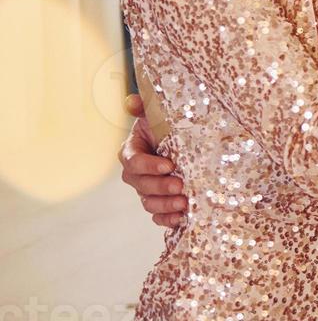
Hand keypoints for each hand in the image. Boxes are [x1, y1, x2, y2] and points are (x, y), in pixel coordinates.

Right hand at [118, 94, 186, 228]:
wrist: (184, 142)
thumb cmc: (167, 126)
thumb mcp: (157, 114)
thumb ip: (144, 107)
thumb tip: (132, 101)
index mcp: (132, 151)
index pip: (133, 161)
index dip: (148, 165)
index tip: (169, 165)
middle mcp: (136, 174)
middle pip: (141, 185)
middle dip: (160, 187)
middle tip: (180, 185)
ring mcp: (146, 190)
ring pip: (149, 202)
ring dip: (165, 205)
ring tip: (184, 203)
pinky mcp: (159, 202)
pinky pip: (157, 216)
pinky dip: (167, 219)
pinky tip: (181, 218)